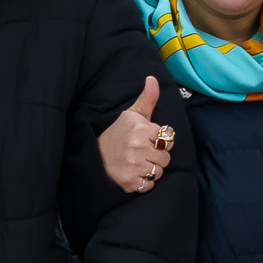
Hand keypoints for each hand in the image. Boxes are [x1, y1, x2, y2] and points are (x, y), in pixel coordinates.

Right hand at [98, 77, 175, 192]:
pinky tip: (134, 173)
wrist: (95, 156)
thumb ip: (147, 99)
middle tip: (142, 153)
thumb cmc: (118, 134)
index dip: (159, 140)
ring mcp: (134, 165)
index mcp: (141, 129)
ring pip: (159, 171)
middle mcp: (138, 147)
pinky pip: (150, 184)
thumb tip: (152, 78)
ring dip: (151, 169)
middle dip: (157, 156)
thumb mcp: (132, 115)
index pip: (168, 137)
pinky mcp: (130, 181)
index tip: (147, 139)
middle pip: (166, 157)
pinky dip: (144, 182)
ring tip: (138, 163)